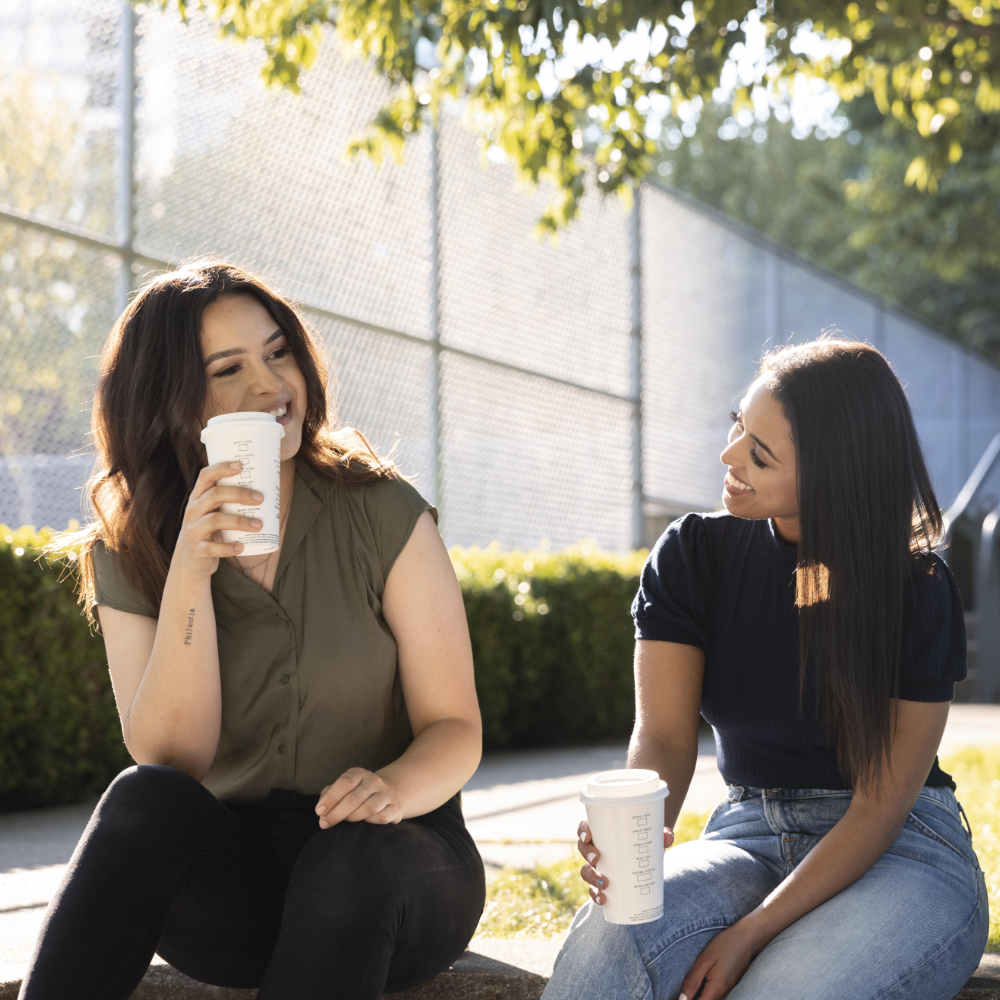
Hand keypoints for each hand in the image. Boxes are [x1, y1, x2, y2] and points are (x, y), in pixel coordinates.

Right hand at [170, 462, 262, 579]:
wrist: (188, 564)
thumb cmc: (209, 533)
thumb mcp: (213, 514)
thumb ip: (229, 503)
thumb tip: (266, 490)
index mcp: (198, 498)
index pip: (205, 476)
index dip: (221, 468)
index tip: (241, 465)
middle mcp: (193, 511)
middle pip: (214, 495)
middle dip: (239, 494)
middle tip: (260, 498)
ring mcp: (193, 530)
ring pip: (215, 520)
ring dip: (240, 521)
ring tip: (259, 525)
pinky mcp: (197, 550)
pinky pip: (211, 548)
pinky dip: (227, 547)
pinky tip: (241, 547)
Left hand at [315, 768, 402, 826]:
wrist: (385, 795)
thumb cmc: (356, 794)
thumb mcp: (341, 790)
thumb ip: (328, 797)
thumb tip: (321, 813)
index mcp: (358, 773)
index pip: (344, 783)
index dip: (330, 798)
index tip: (319, 812)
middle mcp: (374, 780)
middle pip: (354, 798)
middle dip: (337, 814)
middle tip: (325, 824)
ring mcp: (387, 793)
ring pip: (369, 808)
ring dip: (353, 818)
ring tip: (345, 823)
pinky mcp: (396, 807)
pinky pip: (382, 817)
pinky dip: (371, 823)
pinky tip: (364, 824)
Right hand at [576, 819, 673, 905]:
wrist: (646, 859)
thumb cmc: (644, 842)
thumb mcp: (651, 837)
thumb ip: (660, 834)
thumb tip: (668, 837)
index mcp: (601, 832)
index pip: (585, 827)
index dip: (582, 830)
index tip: (588, 835)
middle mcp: (595, 848)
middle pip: (583, 848)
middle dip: (587, 854)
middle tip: (597, 859)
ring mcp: (597, 867)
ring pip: (585, 870)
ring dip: (591, 877)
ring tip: (604, 884)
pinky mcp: (602, 883)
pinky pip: (593, 889)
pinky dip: (596, 895)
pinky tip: (603, 900)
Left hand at [679, 923, 756, 999]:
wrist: (747, 938)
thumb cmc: (725, 945)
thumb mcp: (704, 960)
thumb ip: (692, 981)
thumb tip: (682, 999)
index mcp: (716, 990)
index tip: (679, 995)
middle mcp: (724, 995)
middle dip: (692, 997)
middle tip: (686, 985)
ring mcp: (727, 992)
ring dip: (698, 995)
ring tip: (690, 983)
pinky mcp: (727, 987)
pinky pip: (714, 996)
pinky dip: (704, 992)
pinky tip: (699, 981)